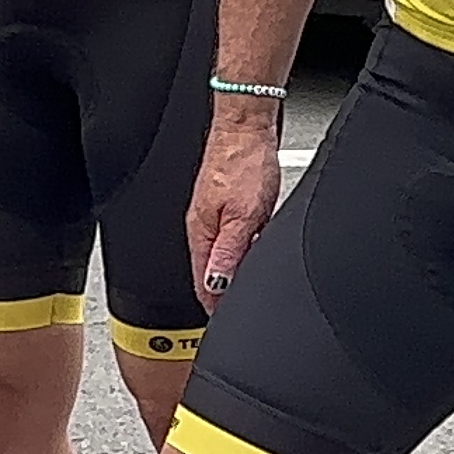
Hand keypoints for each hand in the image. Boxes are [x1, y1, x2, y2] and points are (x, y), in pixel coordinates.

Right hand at [188, 99, 286, 311]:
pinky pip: (231, 241)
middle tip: (236, 315)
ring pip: (221, 258)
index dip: (216, 308)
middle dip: (223, 296)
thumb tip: (217, 285)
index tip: (226, 324)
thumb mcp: (243, 216)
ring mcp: (214, 216)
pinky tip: (251, 257)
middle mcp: (204, 227)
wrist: (246, 129)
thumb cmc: (244, 163)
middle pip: (210, 274)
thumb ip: (229, 253)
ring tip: (242, 294)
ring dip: (232, 276)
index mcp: (202, 233)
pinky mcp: (227, 206)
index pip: (204, 283)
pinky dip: (240, 255)